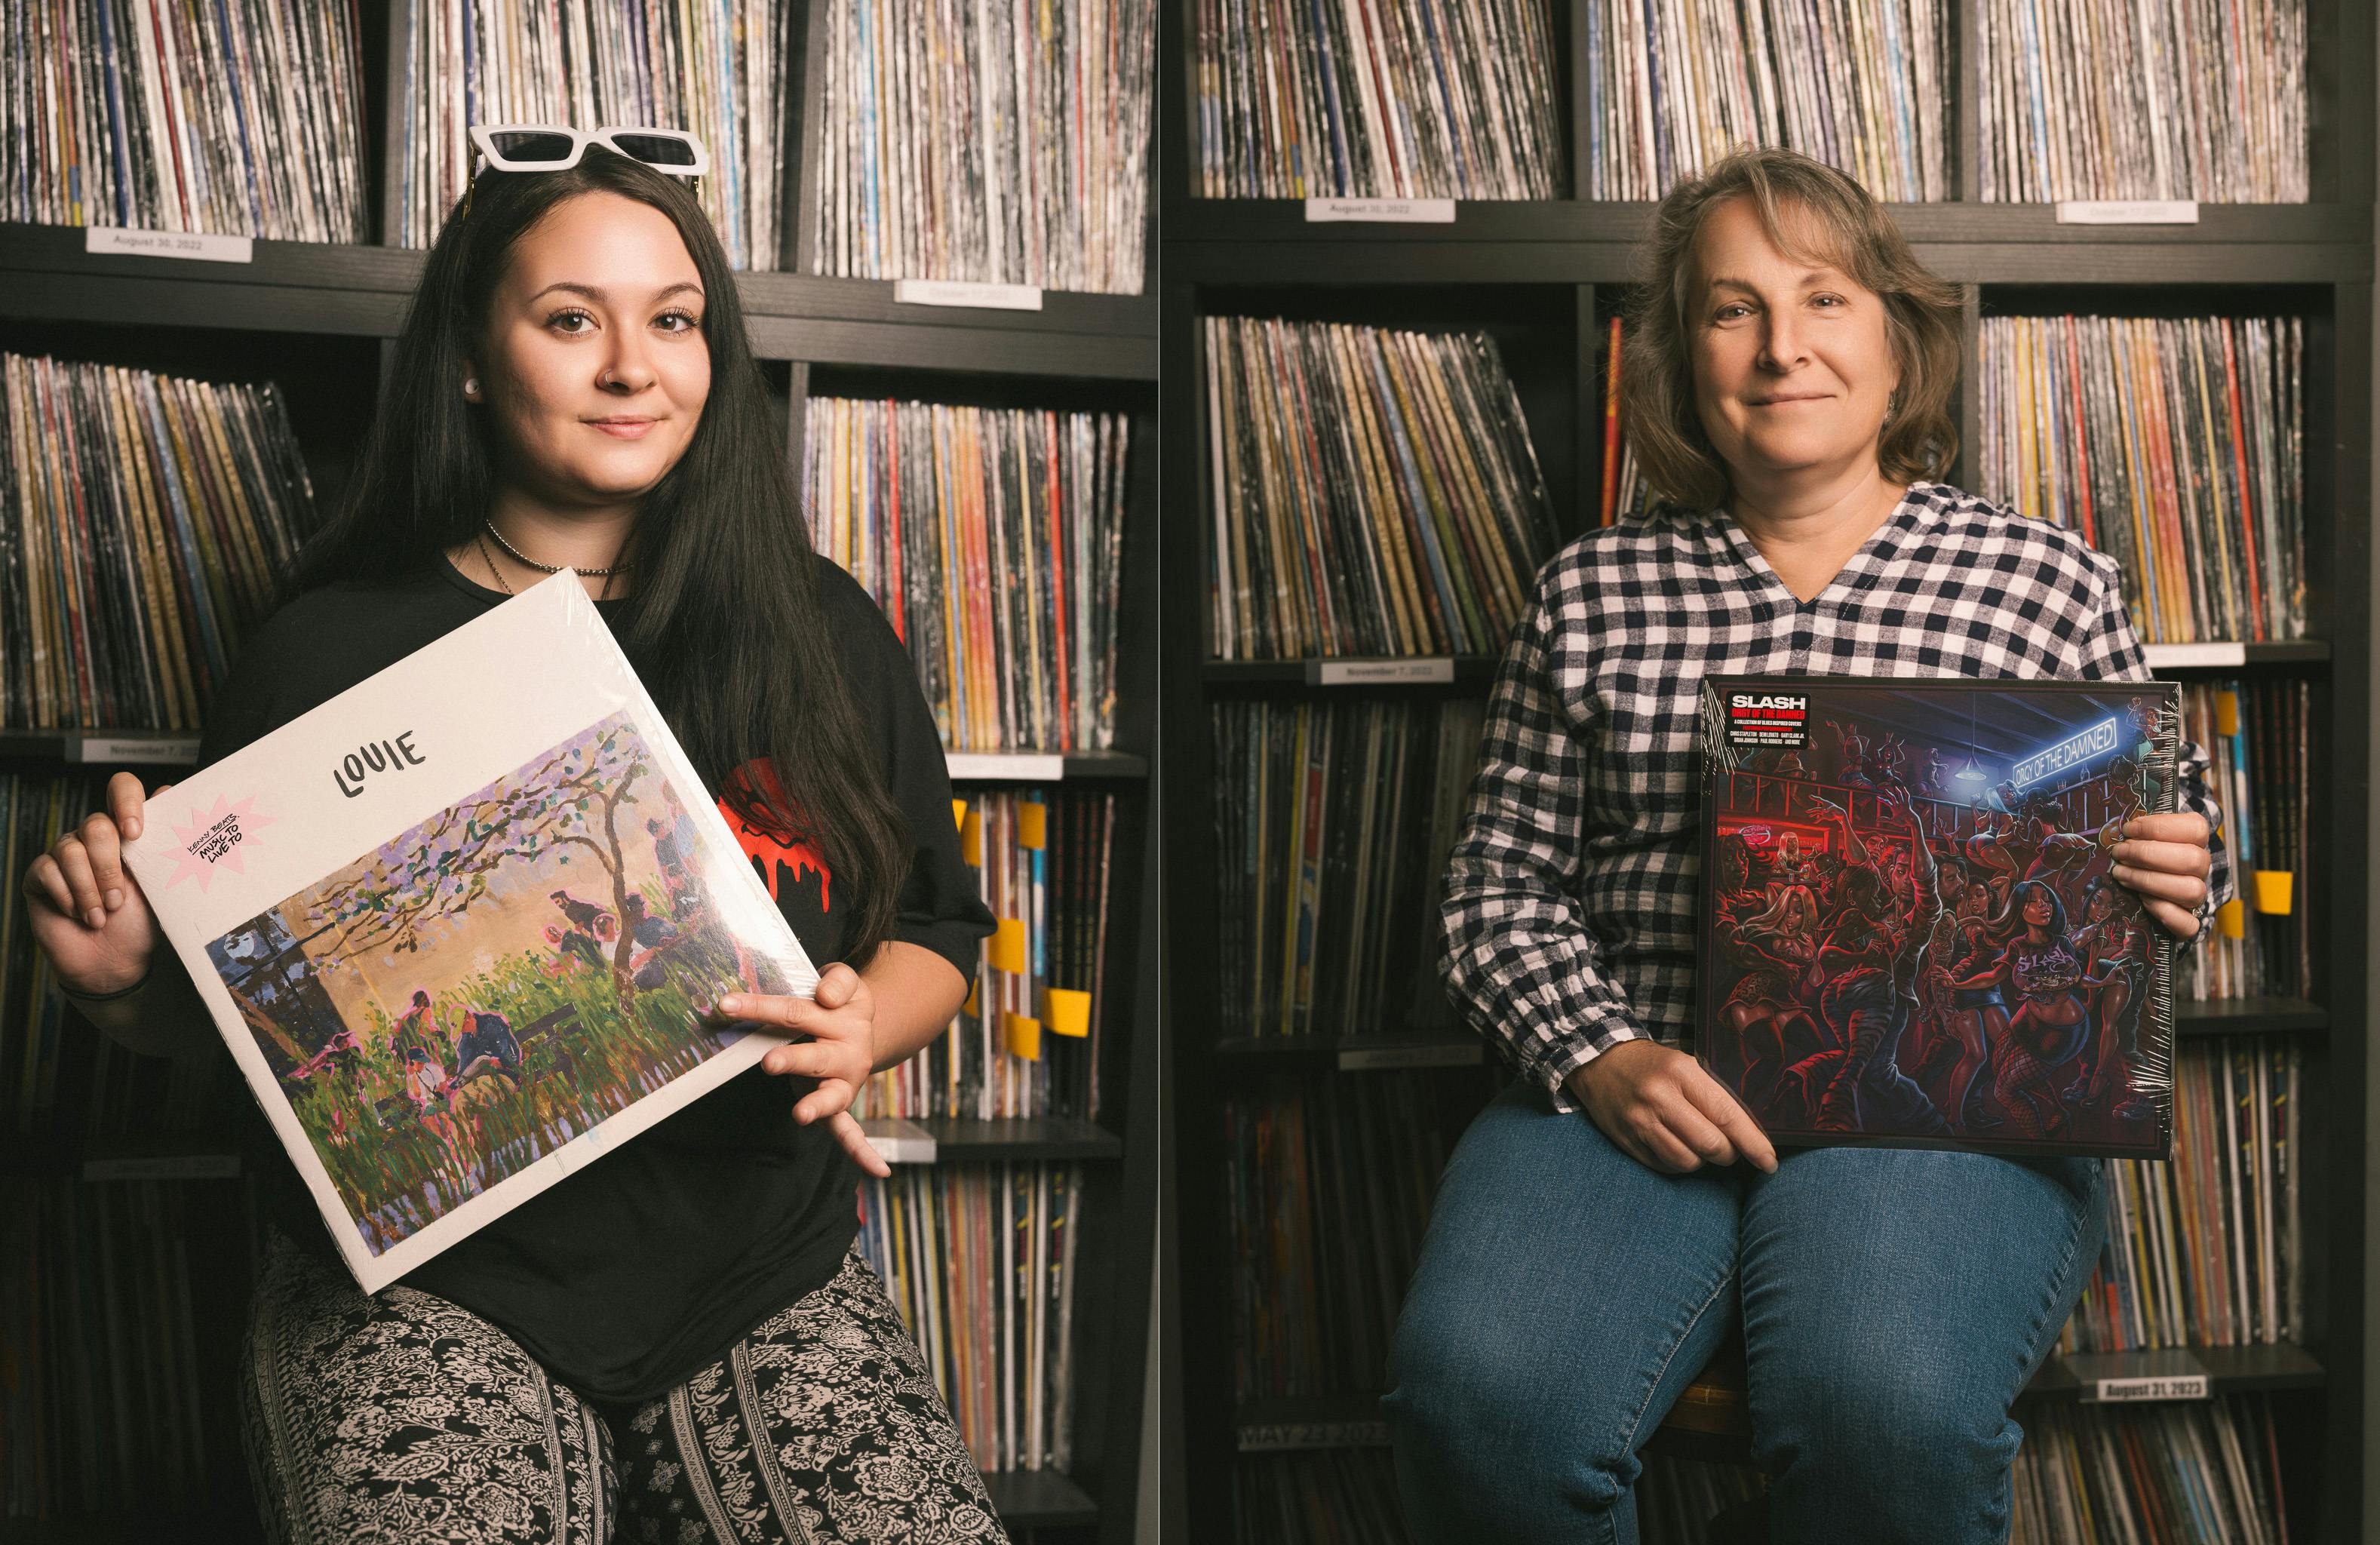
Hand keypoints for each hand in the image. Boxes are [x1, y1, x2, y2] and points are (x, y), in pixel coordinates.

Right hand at [20, 771, 166, 996]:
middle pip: (96, 825)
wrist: (115, 963)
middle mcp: (95, 838)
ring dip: (89, 889)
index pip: (122, 789)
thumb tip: (173, 795)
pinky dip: (68, 897)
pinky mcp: (40, 874)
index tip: (135, 832)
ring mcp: (65, 854)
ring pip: (70, 849)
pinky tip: (79, 916)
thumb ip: (168, 845)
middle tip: (119, 899)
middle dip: (109, 867)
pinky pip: (47, 870)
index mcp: (129, 832)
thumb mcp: (163, 886)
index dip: (126, 801)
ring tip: (102, 914)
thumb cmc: (143, 924)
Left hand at [720, 964, 890, 1177]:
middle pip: (815, 1053)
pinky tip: (878, 1171)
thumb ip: (839, 981)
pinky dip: (863, 1150)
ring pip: (832, 1094)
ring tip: (801, 1114)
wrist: (863, 1023)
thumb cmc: (839, 1001)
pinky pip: (852, 1129)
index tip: (727, 1004)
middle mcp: (851, 1049)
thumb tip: (826, 997)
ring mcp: (847, 1079)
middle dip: (792, 1059)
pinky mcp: (843, 1101)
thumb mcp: (846, 981)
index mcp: (848, 1016)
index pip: (801, 1008)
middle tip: (769, 1062)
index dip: (764, 1006)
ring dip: (815, 1105)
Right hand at [1566, 1039, 1777, 1175]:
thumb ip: (1712, 1094)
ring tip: (1699, 1146)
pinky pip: (1665, 1166)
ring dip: (1702, 1161)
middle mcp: (1659, 1098)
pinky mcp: (1626, 1140)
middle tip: (1730, 1150)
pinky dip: (1678, 1163)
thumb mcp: (1684, 1064)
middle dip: (1728, 1154)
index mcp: (1681, 1072)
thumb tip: (1749, 1132)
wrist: (1598, 1062)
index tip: (1769, 1161)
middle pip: (1710, 1145)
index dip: (1753, 1143)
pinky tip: (1676, 1146)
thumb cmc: (1651, 1064)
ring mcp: (1640, 1121)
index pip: (1726, 1116)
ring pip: (1688, 1161)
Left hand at [2110, 812, 2212, 939]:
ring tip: (2121, 874)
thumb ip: (2139, 832)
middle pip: (2192, 859)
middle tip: (2119, 853)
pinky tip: (2142, 900)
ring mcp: (2198, 895)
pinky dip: (2164, 913)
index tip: (2128, 829)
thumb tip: (2119, 831)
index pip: (2196, 828)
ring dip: (2150, 881)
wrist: (2156, 890)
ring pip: (2191, 890)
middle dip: (2148, 854)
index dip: (2160, 827)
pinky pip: (2189, 924)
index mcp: (2196, 840)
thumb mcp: (2144, 835)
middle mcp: (2201, 867)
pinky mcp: (2189, 921)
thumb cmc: (2144, 853)